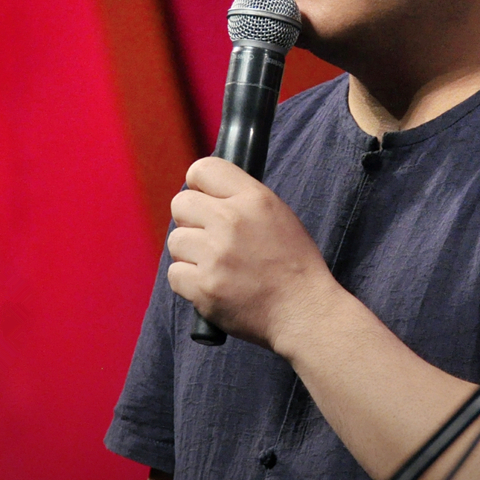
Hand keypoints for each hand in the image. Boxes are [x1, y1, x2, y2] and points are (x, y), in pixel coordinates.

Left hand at [167, 157, 339, 350]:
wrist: (304, 311)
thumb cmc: (294, 264)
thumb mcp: (278, 215)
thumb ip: (242, 199)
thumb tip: (206, 193)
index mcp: (254, 198)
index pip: (203, 168)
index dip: (198, 185)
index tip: (204, 199)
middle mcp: (231, 221)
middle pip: (180, 203)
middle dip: (190, 220)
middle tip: (208, 237)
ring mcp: (215, 255)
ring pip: (176, 241)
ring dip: (190, 254)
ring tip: (215, 266)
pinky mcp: (204, 287)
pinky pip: (175, 274)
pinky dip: (188, 282)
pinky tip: (212, 285)